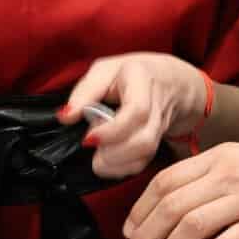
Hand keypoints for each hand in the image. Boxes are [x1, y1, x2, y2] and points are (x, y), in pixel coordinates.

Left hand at [58, 53, 209, 178]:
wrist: (172, 80)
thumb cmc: (133, 73)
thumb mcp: (105, 70)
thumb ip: (85, 92)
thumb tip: (66, 116)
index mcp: (142, 80)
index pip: (136, 111)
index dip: (111, 131)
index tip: (88, 139)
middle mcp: (156, 104)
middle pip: (144, 140)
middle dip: (113, 152)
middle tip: (91, 145)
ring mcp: (162, 125)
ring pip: (146, 154)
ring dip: (117, 163)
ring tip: (99, 156)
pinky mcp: (160, 142)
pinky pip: (145, 162)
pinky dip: (124, 168)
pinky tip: (110, 161)